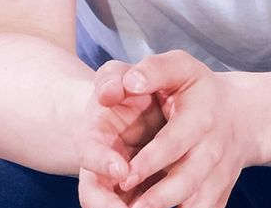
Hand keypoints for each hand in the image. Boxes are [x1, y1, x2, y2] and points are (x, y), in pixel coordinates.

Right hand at [76, 59, 173, 207]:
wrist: (139, 106)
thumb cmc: (126, 88)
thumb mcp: (118, 76)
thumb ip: (114, 79)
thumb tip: (111, 92)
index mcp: (93, 136)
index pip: (89, 154)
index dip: (102, 163)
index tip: (123, 170)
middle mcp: (102, 166)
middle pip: (94, 197)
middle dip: (111, 206)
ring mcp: (119, 184)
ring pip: (118, 207)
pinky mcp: (142, 193)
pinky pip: (146, 206)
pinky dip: (161, 205)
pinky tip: (181, 205)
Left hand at [112, 49, 256, 207]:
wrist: (242, 115)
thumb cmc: (199, 89)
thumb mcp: (180, 67)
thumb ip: (153, 70)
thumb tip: (129, 84)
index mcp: (201, 117)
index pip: (174, 142)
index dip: (149, 161)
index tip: (123, 174)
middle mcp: (213, 150)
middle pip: (187, 181)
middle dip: (158, 197)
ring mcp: (219, 176)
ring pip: (198, 204)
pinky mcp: (220, 195)